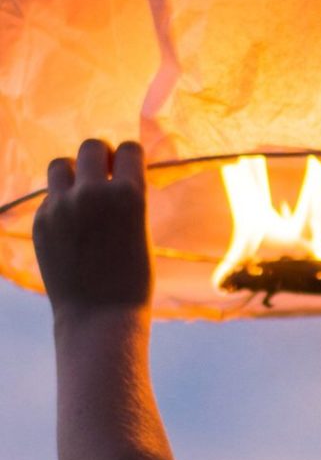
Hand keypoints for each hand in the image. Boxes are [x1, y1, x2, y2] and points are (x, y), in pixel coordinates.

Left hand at [32, 139, 152, 317]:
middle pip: (91, 146)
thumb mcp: (140, 226)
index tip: (128, 169)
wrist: (100, 313)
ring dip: (73, 172)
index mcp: (129, 194)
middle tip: (104, 175)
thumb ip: (125, 196)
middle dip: (100, 156)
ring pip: (60, 164)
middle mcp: (94, 193)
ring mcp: (62, 206)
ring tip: (82, 193)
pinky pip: (50, 196)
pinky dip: (60, 202)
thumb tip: (111, 172)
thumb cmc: (132, 275)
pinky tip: (71, 227)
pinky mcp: (41, 221)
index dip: (129, 157)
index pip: (129, 148)